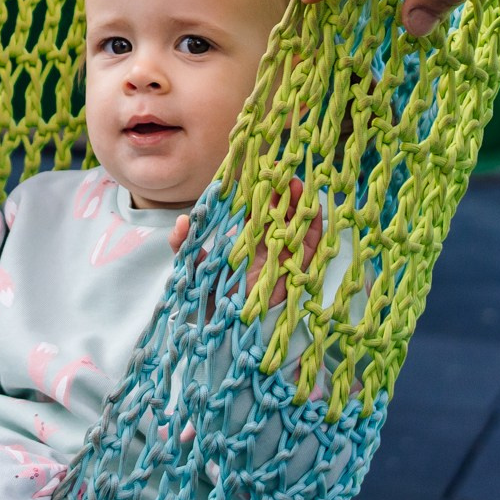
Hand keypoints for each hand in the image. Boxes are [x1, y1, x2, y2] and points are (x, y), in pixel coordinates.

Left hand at [172, 178, 323, 305]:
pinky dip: (314, 234)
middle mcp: (265, 247)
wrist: (216, 327)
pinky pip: (308, 253)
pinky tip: (316, 214)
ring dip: (301, 208)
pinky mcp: (291, 276)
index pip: (257, 211)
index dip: (263, 192)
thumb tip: (183, 220)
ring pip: (295, 229)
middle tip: (287, 174)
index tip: (266, 172)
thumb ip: (183, 243)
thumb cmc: (206, 295)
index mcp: (244, 240)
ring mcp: (280, 260)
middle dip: (286, 195)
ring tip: (300, 187)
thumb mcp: (190, 266)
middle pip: (280, 216)